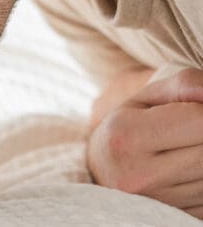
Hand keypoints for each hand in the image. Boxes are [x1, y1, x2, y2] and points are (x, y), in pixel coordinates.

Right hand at [88, 68, 202, 216]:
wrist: (105, 169)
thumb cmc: (130, 126)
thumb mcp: (146, 97)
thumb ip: (184, 85)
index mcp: (125, 135)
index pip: (200, 119)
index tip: (195, 108)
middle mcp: (138, 174)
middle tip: (190, 129)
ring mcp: (157, 201)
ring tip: (186, 148)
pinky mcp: (174, 216)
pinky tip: (188, 170)